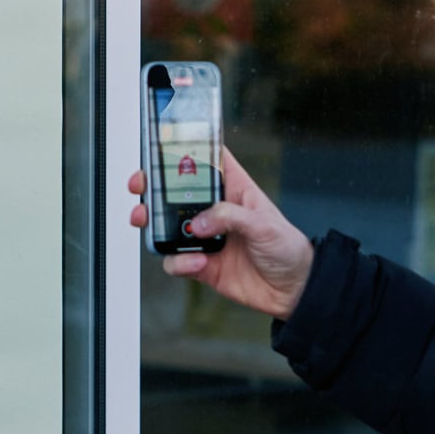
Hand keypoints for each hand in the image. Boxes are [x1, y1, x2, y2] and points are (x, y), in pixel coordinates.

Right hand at [129, 148, 313, 319]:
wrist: (293, 290)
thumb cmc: (288, 249)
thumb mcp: (265, 225)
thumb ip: (230, 217)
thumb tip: (199, 222)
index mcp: (235, 191)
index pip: (209, 161)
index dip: (189, 149)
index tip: (165, 143)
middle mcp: (217, 212)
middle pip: (177, 193)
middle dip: (155, 187)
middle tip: (141, 185)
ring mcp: (207, 238)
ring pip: (168, 226)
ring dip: (154, 225)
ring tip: (150, 223)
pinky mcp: (202, 264)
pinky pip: (177, 261)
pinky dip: (179, 262)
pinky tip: (197, 262)